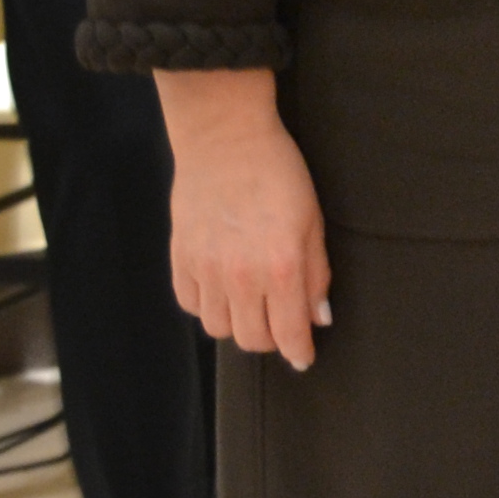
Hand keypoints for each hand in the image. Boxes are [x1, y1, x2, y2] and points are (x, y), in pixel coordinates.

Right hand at [152, 70, 330, 368]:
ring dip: (238, 323)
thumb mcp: (313, 220)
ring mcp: (205, 270)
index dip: (299, 352)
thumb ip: (316, 273)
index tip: (303, 357)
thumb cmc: (278, 173)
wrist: (225, 139)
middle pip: (252, 339)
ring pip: (219, 329)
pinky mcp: (180, 260)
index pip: (288, 333)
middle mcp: (240, 276)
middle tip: (280, 320)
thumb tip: (319, 317)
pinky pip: (191, 306)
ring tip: (251, 301)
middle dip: (272, 338)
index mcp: (281, 267)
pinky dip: (208, 305)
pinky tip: (222, 287)